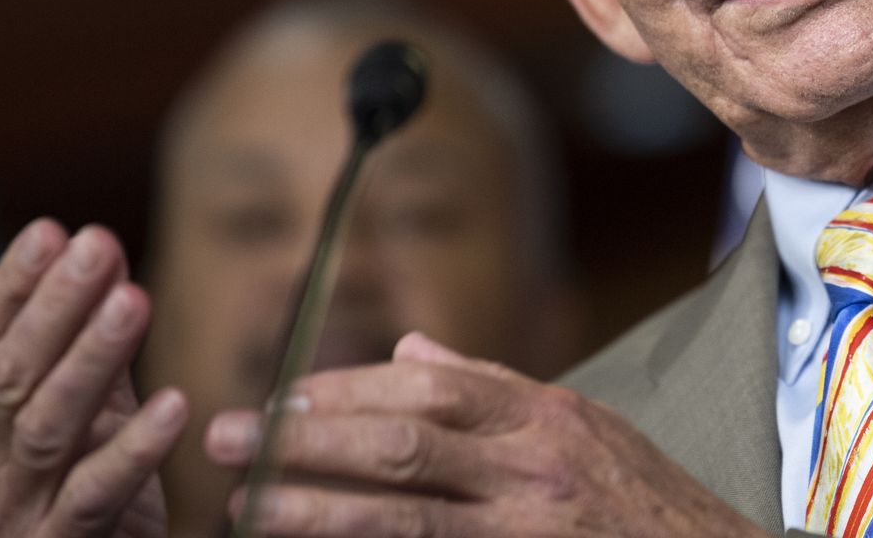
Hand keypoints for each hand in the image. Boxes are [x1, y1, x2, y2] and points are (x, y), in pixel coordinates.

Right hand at [0, 219, 188, 537]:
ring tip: (132, 301)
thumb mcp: (87, 403)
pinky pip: (97, 492)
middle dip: (54, 304)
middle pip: (13, 372)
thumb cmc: (87, 482)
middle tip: (96, 245)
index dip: (14, 284)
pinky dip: (135, 447)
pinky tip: (174, 404)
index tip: (52, 230)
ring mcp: (17, 505)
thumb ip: (90, 335)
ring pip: (47, 424)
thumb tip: (97, 247)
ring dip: (90, 357)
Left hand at [205, 332, 766, 537]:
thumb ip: (492, 390)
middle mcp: (534, 467)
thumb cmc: (645, 500)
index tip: (281, 399)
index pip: (429, 388)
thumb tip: (407, 352)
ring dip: (314, 511)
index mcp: (545, 416)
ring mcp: (528, 528)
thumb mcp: (583, 426)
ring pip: (403, 518)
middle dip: (308, 440)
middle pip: (403, 444)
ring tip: (246, 508)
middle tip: (226, 439)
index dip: (346, 391)